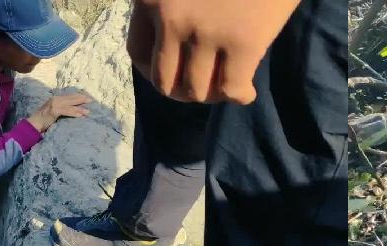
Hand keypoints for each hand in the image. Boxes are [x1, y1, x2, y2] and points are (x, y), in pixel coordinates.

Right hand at [28, 93, 90, 131]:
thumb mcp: (53, 112)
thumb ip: (61, 109)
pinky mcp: (54, 110)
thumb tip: (71, 109)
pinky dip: (74, 113)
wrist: (34, 123)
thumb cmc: (43, 119)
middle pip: (70, 99)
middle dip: (81, 99)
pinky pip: (67, 111)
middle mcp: (55, 99)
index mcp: (55, 98)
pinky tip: (80, 115)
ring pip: (70, 105)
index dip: (77, 96)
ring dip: (79, 108)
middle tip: (90, 100)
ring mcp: (54, 104)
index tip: (85, 97)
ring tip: (88, 111)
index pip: (68, 96)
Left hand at [126, 0, 299, 103]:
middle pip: (164, 81)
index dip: (154, 72)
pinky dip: (239, 96)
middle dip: (184, 91)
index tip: (173, 76)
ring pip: (197, 91)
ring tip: (228, 85)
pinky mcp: (242, 43)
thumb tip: (176, 49)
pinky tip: (248, 91)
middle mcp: (170, 16)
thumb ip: (172, 6)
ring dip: (213, 95)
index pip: (138, 52)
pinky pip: (231, 90)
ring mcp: (205, 32)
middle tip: (205, 86)